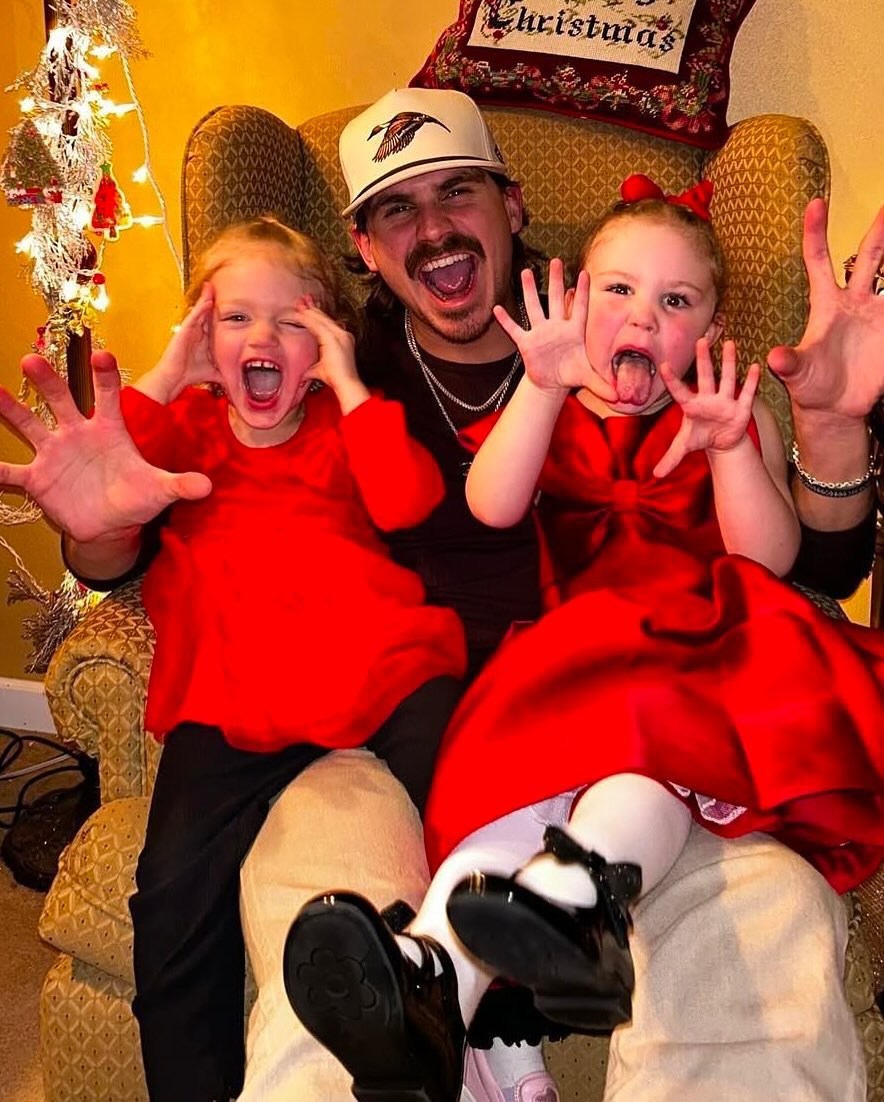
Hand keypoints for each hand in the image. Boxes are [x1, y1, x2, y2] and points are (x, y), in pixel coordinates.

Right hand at [0, 351, 211, 540]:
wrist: (110, 524)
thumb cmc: (135, 497)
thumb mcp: (159, 490)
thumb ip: (180, 485)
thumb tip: (207, 486)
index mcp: (109, 429)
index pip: (108, 395)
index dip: (105, 376)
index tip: (102, 356)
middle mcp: (77, 433)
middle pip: (61, 400)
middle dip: (48, 381)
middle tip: (31, 360)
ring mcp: (54, 453)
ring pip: (29, 425)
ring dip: (12, 410)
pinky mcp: (38, 478)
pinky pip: (12, 472)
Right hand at [138, 282, 220, 402]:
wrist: (176, 378)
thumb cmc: (192, 374)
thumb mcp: (216, 370)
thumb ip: (228, 371)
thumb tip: (242, 378)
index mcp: (204, 339)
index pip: (213, 321)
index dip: (220, 312)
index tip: (230, 303)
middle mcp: (197, 332)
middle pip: (207, 312)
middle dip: (212, 300)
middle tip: (220, 287)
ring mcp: (190, 330)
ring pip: (200, 311)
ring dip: (206, 299)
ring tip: (212, 287)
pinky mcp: (184, 330)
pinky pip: (194, 316)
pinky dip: (201, 308)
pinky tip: (207, 300)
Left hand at [295, 297, 366, 412]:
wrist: (346, 383)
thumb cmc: (337, 379)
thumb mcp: (321, 370)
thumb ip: (312, 370)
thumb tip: (304, 375)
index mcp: (343, 339)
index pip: (328, 323)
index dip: (317, 315)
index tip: (309, 308)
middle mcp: (343, 335)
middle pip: (325, 318)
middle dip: (313, 309)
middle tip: (302, 299)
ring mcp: (340, 335)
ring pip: (321, 319)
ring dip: (309, 311)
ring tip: (299, 304)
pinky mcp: (333, 338)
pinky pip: (317, 325)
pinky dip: (308, 319)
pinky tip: (300, 314)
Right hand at [493, 260, 616, 399]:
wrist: (552, 382)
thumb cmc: (570, 373)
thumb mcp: (587, 378)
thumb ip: (602, 385)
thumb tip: (619, 396)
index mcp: (574, 332)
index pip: (579, 308)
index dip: (582, 292)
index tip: (584, 273)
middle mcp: (556, 327)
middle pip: (555, 299)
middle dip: (556, 281)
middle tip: (556, 261)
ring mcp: (540, 333)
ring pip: (534, 307)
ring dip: (529, 291)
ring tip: (526, 272)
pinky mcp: (527, 343)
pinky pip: (515, 330)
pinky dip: (506, 321)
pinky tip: (497, 309)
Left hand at [654, 339, 759, 478]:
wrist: (721, 442)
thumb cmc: (700, 437)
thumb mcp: (684, 447)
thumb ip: (670, 458)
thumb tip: (656, 475)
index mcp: (692, 406)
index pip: (679, 391)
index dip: (672, 380)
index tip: (663, 365)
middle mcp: (708, 399)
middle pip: (705, 377)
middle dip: (703, 360)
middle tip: (701, 340)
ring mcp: (725, 401)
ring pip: (727, 378)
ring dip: (729, 363)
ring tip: (730, 343)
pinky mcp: (741, 408)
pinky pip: (748, 393)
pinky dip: (752, 382)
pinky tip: (755, 366)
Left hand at [767, 198, 883, 419]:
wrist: (834, 408)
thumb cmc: (810, 386)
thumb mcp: (797, 375)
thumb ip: (790, 363)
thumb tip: (776, 358)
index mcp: (825, 304)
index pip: (818, 260)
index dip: (816, 232)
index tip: (815, 204)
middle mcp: (853, 301)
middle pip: (869, 257)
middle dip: (880, 231)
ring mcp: (875, 313)